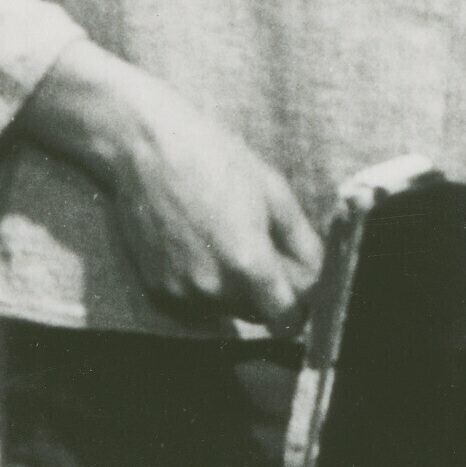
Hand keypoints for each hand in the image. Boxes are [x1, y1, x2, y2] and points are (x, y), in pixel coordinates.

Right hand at [17, 40, 321, 327]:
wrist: (146, 147)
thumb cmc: (215, 159)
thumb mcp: (275, 194)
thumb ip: (304, 244)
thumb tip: (319, 278)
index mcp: (248, 265)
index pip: (289, 320)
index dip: (300, 303)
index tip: (299, 282)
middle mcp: (213, 288)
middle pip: (260, 316)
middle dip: (270, 293)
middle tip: (264, 248)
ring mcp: (182, 291)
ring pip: (228, 312)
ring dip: (238, 290)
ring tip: (227, 239)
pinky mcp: (158, 289)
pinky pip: (197, 303)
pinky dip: (206, 285)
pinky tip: (201, 244)